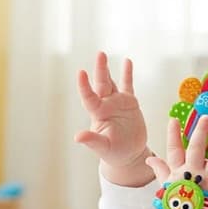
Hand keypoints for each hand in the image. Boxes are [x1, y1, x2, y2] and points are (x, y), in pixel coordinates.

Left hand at [75, 52, 148, 170]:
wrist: (130, 153)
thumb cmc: (114, 152)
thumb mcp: (103, 147)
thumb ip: (92, 140)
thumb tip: (78, 137)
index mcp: (98, 114)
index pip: (89, 97)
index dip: (84, 85)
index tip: (81, 73)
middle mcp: (106, 105)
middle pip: (101, 84)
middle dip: (100, 69)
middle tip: (100, 55)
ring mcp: (117, 102)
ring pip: (111, 82)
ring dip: (107, 69)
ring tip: (103, 55)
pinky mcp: (129, 103)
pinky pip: (128, 85)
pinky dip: (127, 73)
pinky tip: (127, 61)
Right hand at [146, 116, 207, 198]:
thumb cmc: (178, 205)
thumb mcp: (166, 186)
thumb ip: (160, 170)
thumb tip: (149, 158)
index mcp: (180, 171)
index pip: (174, 150)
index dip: (173, 134)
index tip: (173, 119)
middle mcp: (195, 172)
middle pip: (197, 148)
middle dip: (201, 131)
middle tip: (206, 116)